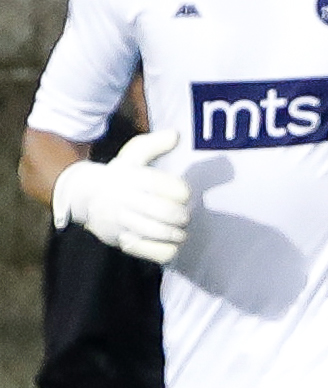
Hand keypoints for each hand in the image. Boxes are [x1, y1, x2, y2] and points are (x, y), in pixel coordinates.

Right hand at [52, 129, 189, 263]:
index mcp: (129, 178)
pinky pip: (154, 253)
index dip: (180, 191)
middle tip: (184, 215)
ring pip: (161, 233)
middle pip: (165, 212)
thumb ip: (153, 144)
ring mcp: (121, 223)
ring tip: (178, 229)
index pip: (161, 185)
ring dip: (177, 233)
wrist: (83, 197)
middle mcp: (124, 200)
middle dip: (182, 215)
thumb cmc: (118, 175)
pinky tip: (168, 243)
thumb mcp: (132, 155)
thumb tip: (176, 135)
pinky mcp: (122, 242)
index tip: (183, 194)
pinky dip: (168, 250)